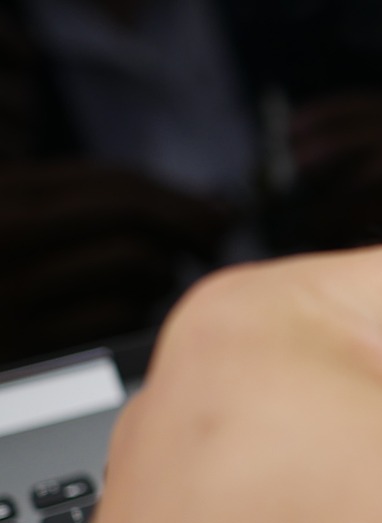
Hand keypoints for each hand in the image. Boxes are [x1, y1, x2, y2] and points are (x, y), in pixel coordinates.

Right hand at [0, 161, 228, 359]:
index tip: (219, 215)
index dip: (181, 197)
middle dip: (189, 226)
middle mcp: (4, 233)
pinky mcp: (30, 340)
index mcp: (5, 193)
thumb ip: (102, 204)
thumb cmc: (12, 274)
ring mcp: (12, 288)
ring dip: (161, 274)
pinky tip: (124, 318)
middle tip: (212, 246)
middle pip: (132, 213)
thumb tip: (215, 212)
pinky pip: (122, 314)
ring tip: (147, 286)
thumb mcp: (31, 219)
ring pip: (137, 259)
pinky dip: (137, 314)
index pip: (116, 182)